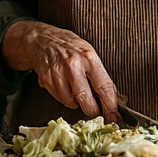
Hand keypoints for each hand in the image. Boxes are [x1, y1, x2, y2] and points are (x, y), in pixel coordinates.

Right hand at [2, 20, 118, 120]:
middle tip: (97, 112)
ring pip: (71, 102)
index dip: (110, 106)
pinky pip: (59, 99)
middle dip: (94, 111)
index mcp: (89, 57)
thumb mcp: (89, 54)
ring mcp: (58, 72)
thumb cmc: (69, 47)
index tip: (114, 116)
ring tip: (76, 90)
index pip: (104, 87)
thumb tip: (111, 99)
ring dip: (77, 103)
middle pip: (86, 100)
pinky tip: (64, 86)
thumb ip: (100, 76)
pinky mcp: (46, 79)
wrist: (42, 39)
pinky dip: (64, 97)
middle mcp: (73, 65)